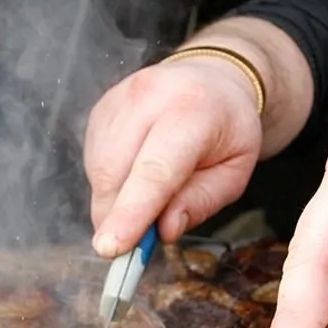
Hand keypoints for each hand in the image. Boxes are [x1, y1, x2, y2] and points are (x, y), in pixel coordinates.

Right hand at [84, 55, 263, 256]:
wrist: (212, 79)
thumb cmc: (227, 130)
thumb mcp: (234, 171)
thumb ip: (200, 202)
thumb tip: (163, 231)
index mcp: (193, 111)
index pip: (155, 170)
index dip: (130, 212)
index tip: (111, 248)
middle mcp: (150, 96)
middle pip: (115, 171)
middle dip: (113, 217)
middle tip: (127, 246)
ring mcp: (120, 98)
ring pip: (99, 169)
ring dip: (113, 201)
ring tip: (145, 199)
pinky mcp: (101, 107)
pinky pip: (93, 159)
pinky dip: (108, 183)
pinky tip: (134, 177)